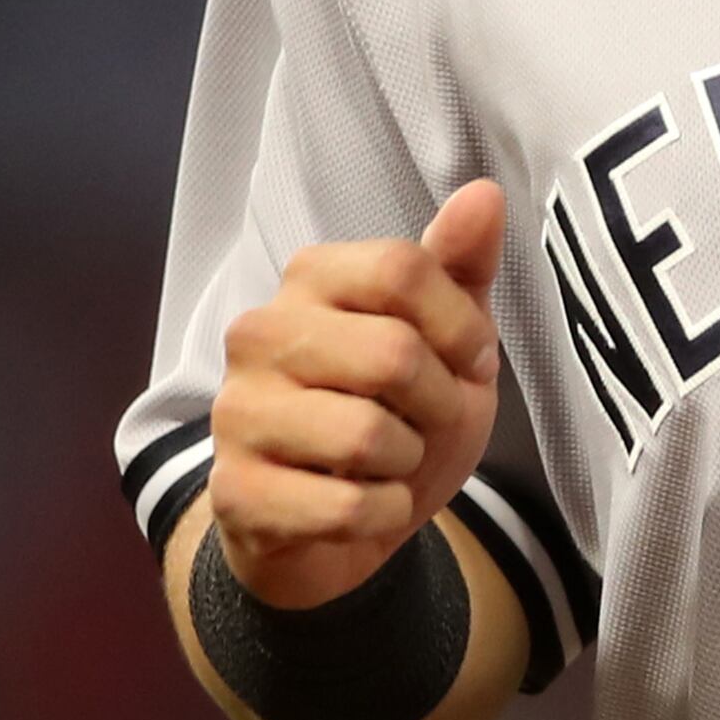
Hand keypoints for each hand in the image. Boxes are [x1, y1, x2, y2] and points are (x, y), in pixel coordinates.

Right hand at [208, 182, 505, 610]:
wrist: (337, 526)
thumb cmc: (394, 414)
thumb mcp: (445, 339)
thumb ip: (461, 267)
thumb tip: (485, 193)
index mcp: (309, 278)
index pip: (402, 270)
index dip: (459, 328)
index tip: (470, 363)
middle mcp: (257, 333)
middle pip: (393, 353)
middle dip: (439, 404)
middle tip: (424, 423)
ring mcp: (236, 412)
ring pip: (368, 436)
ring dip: (405, 465)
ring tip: (385, 463)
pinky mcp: (233, 491)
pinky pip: (345, 506)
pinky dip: (381, 515)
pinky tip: (363, 508)